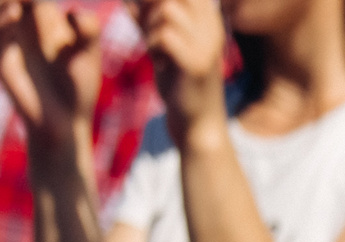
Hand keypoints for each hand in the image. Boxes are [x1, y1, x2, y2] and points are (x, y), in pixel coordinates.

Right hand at [0, 0, 99, 158]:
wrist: (66, 124)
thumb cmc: (77, 86)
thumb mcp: (86, 56)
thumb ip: (85, 32)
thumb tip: (76, 12)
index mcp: (39, 16)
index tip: (46, 1)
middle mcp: (18, 23)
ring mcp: (8, 41)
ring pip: (2, 11)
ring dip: (7, 3)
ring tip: (19, 0)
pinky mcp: (4, 61)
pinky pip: (0, 39)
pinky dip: (4, 24)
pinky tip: (14, 11)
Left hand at [134, 0, 228, 139]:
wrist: (198, 124)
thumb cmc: (180, 83)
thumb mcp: (162, 45)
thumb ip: (146, 19)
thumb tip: (129, 0)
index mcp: (209, 20)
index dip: (155, 1)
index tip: (145, 16)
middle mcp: (213, 28)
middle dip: (149, 7)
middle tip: (147, 34)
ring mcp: (208, 46)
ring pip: (167, 11)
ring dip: (149, 27)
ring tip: (154, 50)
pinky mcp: (197, 65)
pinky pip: (165, 36)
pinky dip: (153, 46)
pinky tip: (159, 64)